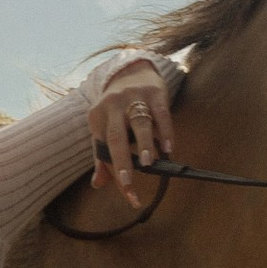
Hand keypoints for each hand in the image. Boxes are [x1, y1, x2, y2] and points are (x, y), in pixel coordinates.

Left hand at [89, 53, 175, 208]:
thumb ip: (102, 155)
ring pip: (139, 122)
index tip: (131, 197)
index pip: (104, 152)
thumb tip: (98, 184)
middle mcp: (112, 107)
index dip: (116, 176)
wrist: (131, 70)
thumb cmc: (117, 108)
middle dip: (122, 161)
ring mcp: (133, 98)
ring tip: (150, 163)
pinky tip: (170, 147)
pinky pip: (160, 113)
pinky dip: (166, 131)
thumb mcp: (104, 126)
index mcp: (96, 118)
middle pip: (116, 137)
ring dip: (144, 143)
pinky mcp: (154, 92)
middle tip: (128, 182)